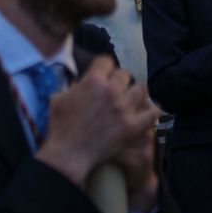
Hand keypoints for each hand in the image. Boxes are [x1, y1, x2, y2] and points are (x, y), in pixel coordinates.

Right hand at [37, 59, 158, 192]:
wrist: (70, 151)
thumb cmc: (60, 124)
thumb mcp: (59, 97)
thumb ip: (74, 86)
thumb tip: (81, 82)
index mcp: (91, 80)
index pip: (106, 61)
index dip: (104, 66)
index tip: (103, 72)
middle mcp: (110, 90)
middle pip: (124, 74)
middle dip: (119, 79)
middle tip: (116, 88)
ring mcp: (124, 108)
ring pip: (141, 89)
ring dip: (135, 92)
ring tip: (131, 98)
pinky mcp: (133, 126)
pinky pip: (152, 112)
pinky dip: (150, 110)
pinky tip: (145, 111)